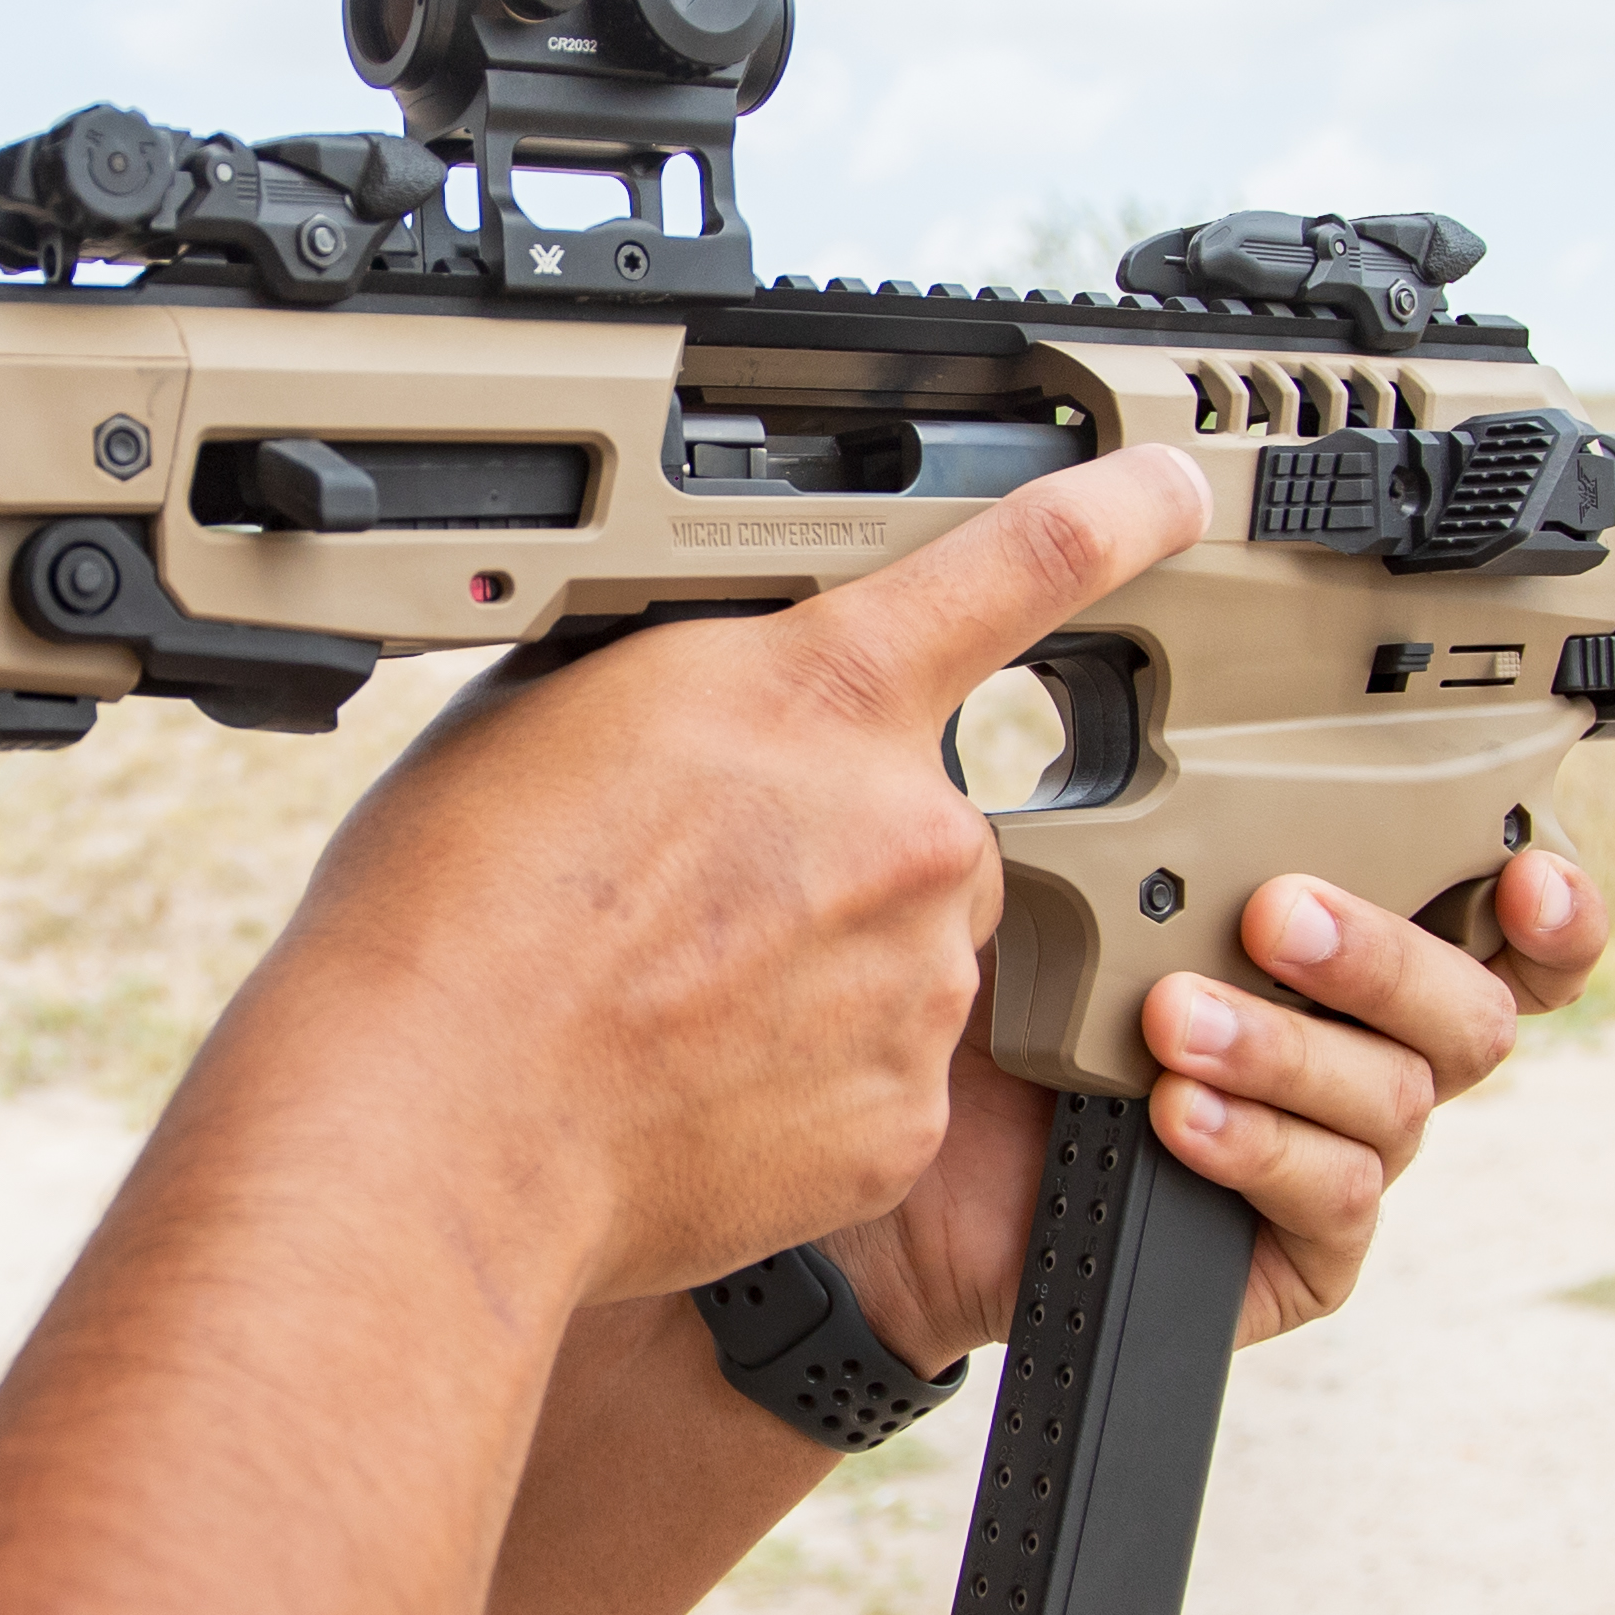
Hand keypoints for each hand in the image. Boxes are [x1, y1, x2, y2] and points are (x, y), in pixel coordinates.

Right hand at [256, 447, 1218, 1312]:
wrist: (440, 1120)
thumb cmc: (458, 914)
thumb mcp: (561, 702)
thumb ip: (698, 675)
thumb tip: (718, 680)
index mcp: (818, 692)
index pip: (1016, 566)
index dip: (1115, 516)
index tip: (1174, 494)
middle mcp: (906, 827)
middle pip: (921, 813)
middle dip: (830, 847)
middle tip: (686, 897)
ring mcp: (918, 981)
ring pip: (907, 951)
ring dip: (820, 966)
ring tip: (669, 1000)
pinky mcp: (904, 1117)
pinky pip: (884, 1076)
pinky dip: (807, 1081)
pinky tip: (696, 1084)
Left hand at [841, 842, 1610, 1365]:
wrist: (912, 1171)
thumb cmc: (1002, 1003)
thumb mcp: (1072, 881)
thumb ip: (1160, 811)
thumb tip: (1172, 710)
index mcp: (1354, 954)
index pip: (1510, 932)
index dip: (1556, 908)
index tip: (1528, 871)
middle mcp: (1372, 1054)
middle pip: (1474, 1010)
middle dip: (1385, 955)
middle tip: (1277, 916)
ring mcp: (1345, 1155)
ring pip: (1397, 1100)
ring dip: (1289, 1049)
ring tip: (1174, 1022)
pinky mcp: (1299, 1257)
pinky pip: (1331, 1199)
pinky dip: (1260, 1147)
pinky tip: (1179, 1117)